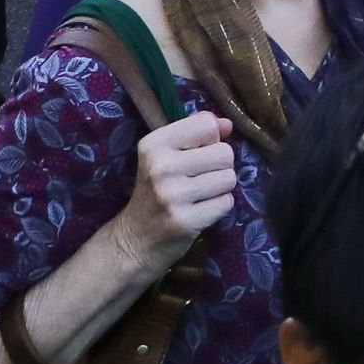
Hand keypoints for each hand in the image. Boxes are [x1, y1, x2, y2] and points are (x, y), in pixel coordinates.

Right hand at [112, 111, 242, 262]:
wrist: (134, 240)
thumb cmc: (155, 190)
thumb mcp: (165, 155)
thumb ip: (197, 133)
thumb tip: (228, 124)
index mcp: (154, 144)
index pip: (207, 124)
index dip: (210, 139)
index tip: (195, 153)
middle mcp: (161, 167)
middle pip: (225, 153)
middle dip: (220, 166)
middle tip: (200, 178)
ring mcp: (172, 196)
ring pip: (229, 178)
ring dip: (221, 187)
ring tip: (200, 194)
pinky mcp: (185, 221)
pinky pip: (226, 202)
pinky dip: (219, 206)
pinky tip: (201, 210)